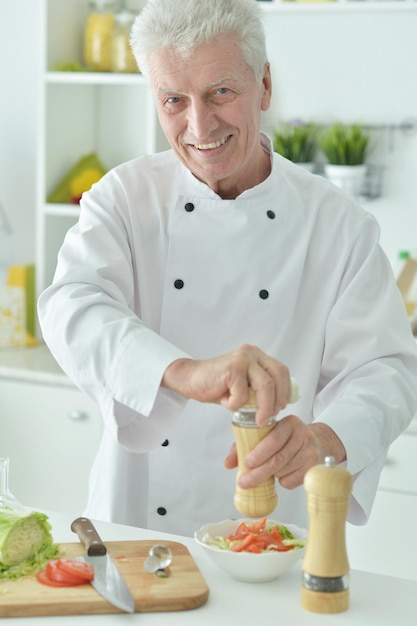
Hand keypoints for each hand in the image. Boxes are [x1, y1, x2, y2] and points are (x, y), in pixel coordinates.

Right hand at [161, 343, 291, 426]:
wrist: (190, 379)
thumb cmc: (217, 385)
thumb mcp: (244, 385)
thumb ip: (259, 389)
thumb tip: (278, 405)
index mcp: (257, 356)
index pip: (282, 371)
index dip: (285, 391)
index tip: (281, 407)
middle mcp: (252, 353)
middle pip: (277, 377)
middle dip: (278, 400)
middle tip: (271, 416)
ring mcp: (242, 359)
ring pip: (265, 386)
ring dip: (264, 407)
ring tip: (258, 420)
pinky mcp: (232, 368)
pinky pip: (242, 395)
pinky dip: (236, 405)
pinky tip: (226, 402)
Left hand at [224, 415, 346, 488]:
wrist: (319, 443)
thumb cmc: (287, 439)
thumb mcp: (268, 434)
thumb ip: (245, 445)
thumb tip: (228, 463)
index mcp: (289, 423)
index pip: (274, 439)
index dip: (259, 453)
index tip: (247, 463)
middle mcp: (303, 435)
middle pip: (278, 459)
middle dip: (258, 473)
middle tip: (244, 482)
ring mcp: (311, 452)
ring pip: (283, 471)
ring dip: (271, 475)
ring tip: (270, 469)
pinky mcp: (314, 467)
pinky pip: (291, 481)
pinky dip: (282, 481)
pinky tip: (284, 472)